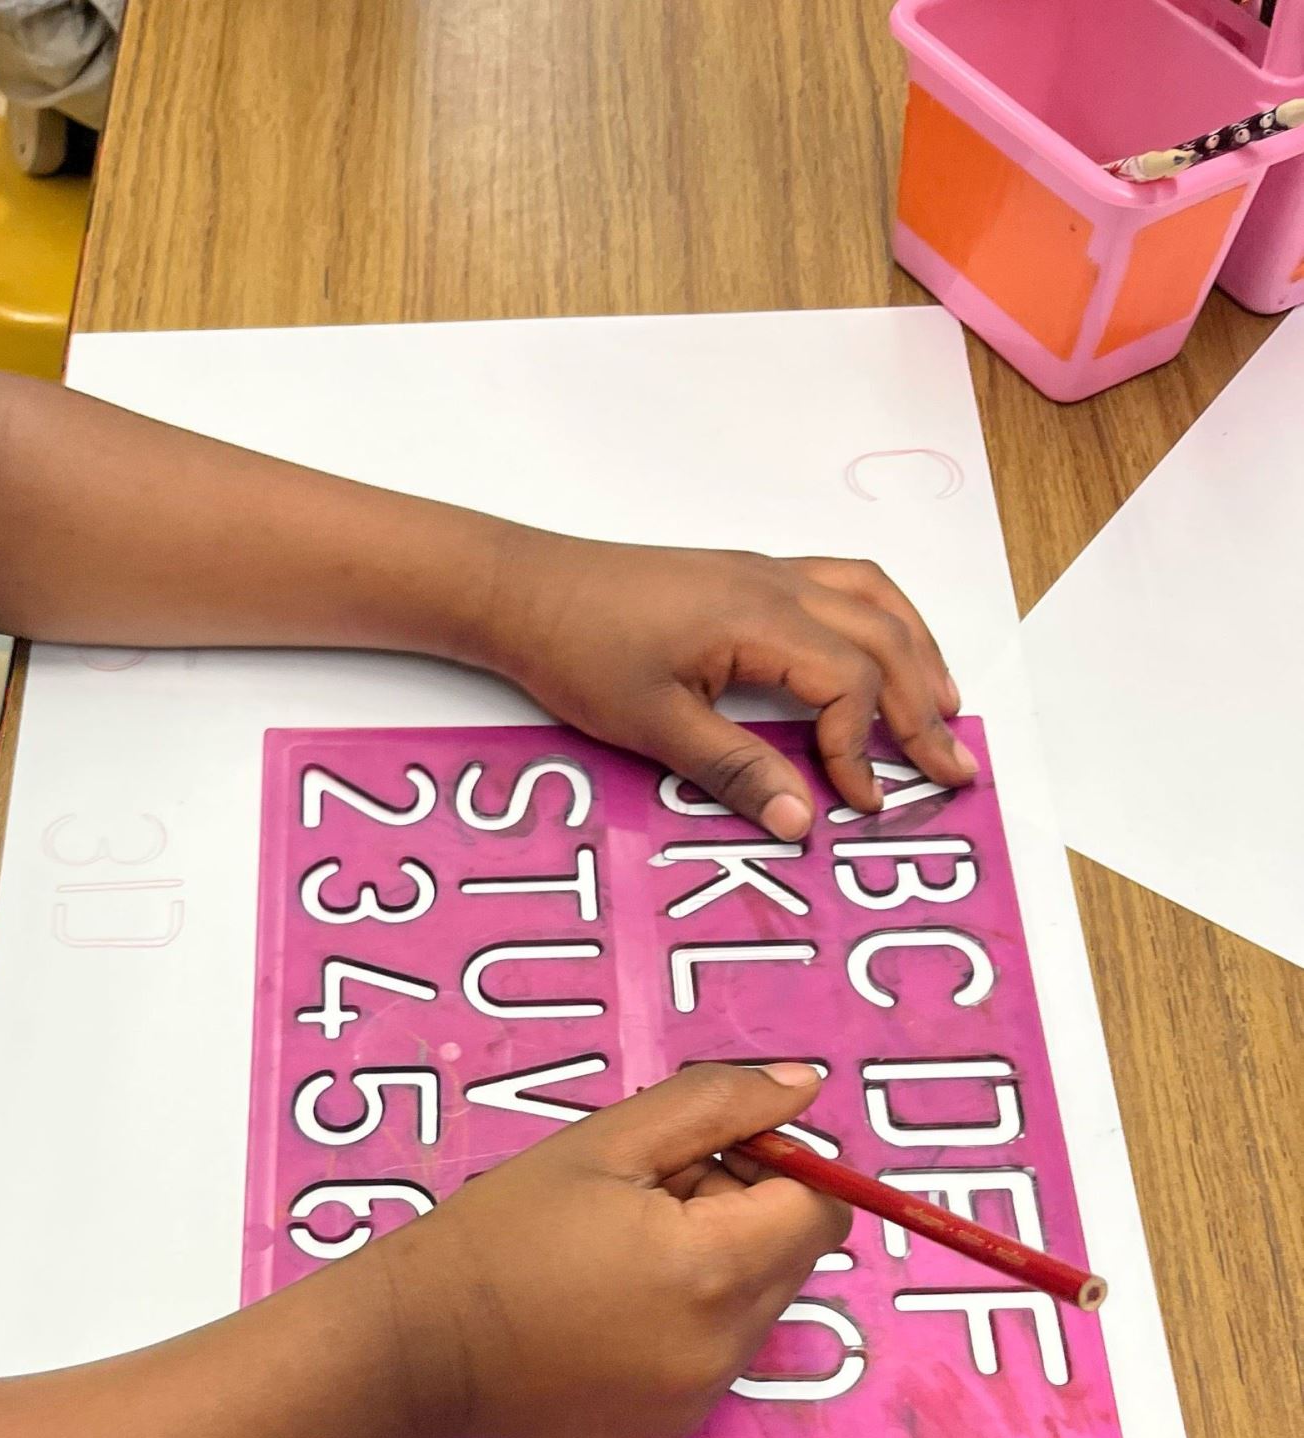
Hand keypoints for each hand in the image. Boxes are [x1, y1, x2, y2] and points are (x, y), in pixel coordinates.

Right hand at [373, 1061, 850, 1437]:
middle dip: (743, 1216)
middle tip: (648, 1203)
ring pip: (760, 1306)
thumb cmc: (503, 1230)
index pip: (820, 1209)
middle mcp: (722, 1346)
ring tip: (624, 1258)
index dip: (777, 1169)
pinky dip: (690, 1322)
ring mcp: (700, 1396)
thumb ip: (716, 1105)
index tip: (704, 1159)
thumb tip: (805, 1089)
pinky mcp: (674, 1426)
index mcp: (711, 1267)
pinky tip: (614, 1310)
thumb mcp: (606, 1142)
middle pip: (794, 1259)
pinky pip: (720, 1356)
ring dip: (719, 1268)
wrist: (421, 1342)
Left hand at [476, 532, 976, 836]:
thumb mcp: (653, 727)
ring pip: (874, 601)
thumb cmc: (578, 649)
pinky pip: (844, 584)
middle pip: (883, 640)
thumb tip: (800, 820)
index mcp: (759, 620)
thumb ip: (734, 772)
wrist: (525, 590)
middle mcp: (777, 585)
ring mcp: (766, 573)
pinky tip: (887, 650)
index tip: (859, 803)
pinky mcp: (748, 576)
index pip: (848, 683)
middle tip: (956, 768)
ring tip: (945, 708)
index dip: (861, 749)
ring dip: (917, 653)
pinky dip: (882, 619)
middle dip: (924, 709)